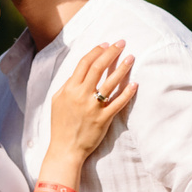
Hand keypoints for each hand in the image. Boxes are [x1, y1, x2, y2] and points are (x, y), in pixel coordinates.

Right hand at [48, 40, 137, 158]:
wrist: (65, 149)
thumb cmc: (60, 124)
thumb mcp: (57, 101)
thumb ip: (67, 85)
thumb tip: (79, 72)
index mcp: (70, 89)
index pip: (84, 63)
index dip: (96, 51)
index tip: (106, 44)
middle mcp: (81, 95)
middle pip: (98, 68)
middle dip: (111, 53)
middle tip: (122, 43)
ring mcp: (93, 107)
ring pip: (110, 83)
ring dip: (122, 68)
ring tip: (131, 57)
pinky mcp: (103, 119)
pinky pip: (118, 103)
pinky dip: (127, 93)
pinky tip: (134, 84)